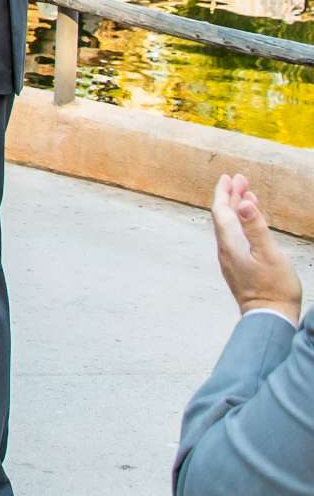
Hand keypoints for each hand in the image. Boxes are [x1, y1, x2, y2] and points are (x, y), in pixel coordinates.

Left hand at [212, 174, 300, 321]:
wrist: (270, 317)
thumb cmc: (273, 288)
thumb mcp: (269, 253)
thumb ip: (255, 227)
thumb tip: (242, 204)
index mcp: (231, 244)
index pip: (221, 212)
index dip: (224, 193)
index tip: (228, 177)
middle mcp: (226, 250)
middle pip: (223, 217)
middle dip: (230, 196)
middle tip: (239, 180)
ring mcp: (231, 259)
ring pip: (229, 227)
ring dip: (236, 209)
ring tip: (246, 194)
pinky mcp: (238, 267)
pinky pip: (235, 238)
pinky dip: (241, 224)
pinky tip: (250, 222)